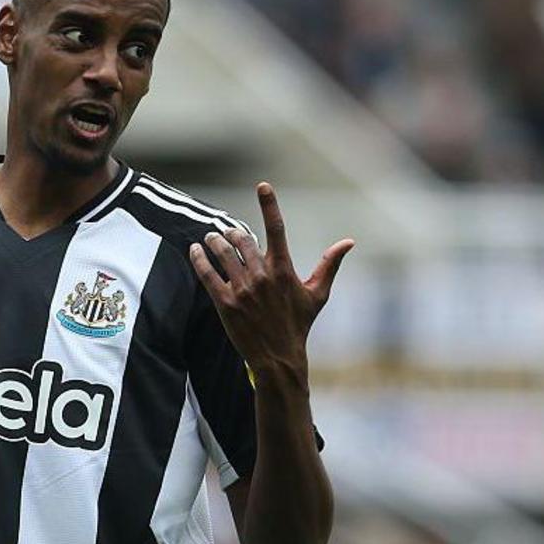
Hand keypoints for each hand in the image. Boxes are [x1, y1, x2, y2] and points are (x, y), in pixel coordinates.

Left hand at [189, 182, 352, 381]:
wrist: (278, 358)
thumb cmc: (298, 325)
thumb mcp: (317, 294)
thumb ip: (329, 264)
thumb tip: (349, 242)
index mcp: (283, 269)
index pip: (277, 228)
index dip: (270, 205)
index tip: (263, 185)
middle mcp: (262, 276)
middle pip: (241, 240)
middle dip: (232, 233)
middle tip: (227, 232)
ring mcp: (242, 289)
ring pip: (222, 253)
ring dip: (214, 241)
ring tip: (210, 239)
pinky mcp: (225, 302)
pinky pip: (207, 273)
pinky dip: (199, 258)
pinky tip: (194, 250)